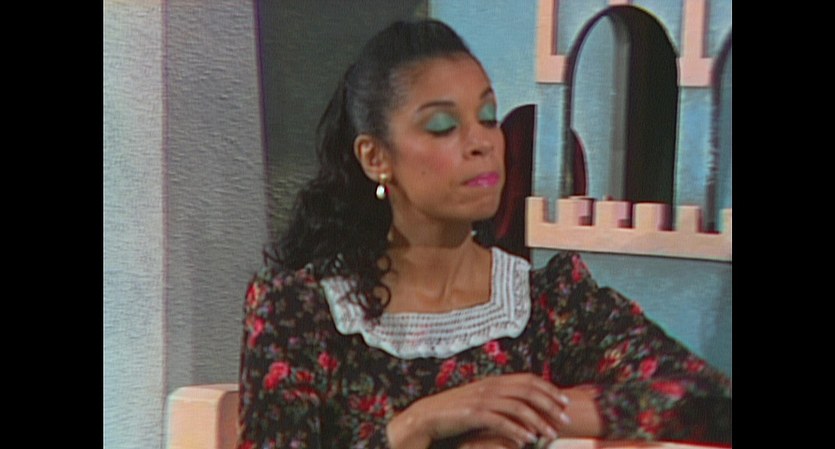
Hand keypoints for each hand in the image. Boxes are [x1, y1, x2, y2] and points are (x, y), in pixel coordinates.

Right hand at [386, 373, 570, 448]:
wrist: (427, 417)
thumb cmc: (456, 412)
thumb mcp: (480, 401)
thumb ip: (500, 400)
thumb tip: (523, 407)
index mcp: (494, 381)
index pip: (529, 379)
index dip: (549, 389)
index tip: (565, 401)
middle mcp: (490, 386)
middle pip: (528, 391)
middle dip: (551, 405)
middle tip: (567, 419)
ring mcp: (482, 399)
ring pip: (519, 407)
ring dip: (538, 420)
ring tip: (552, 434)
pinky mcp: (473, 414)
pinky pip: (501, 421)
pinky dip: (517, 430)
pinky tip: (528, 440)